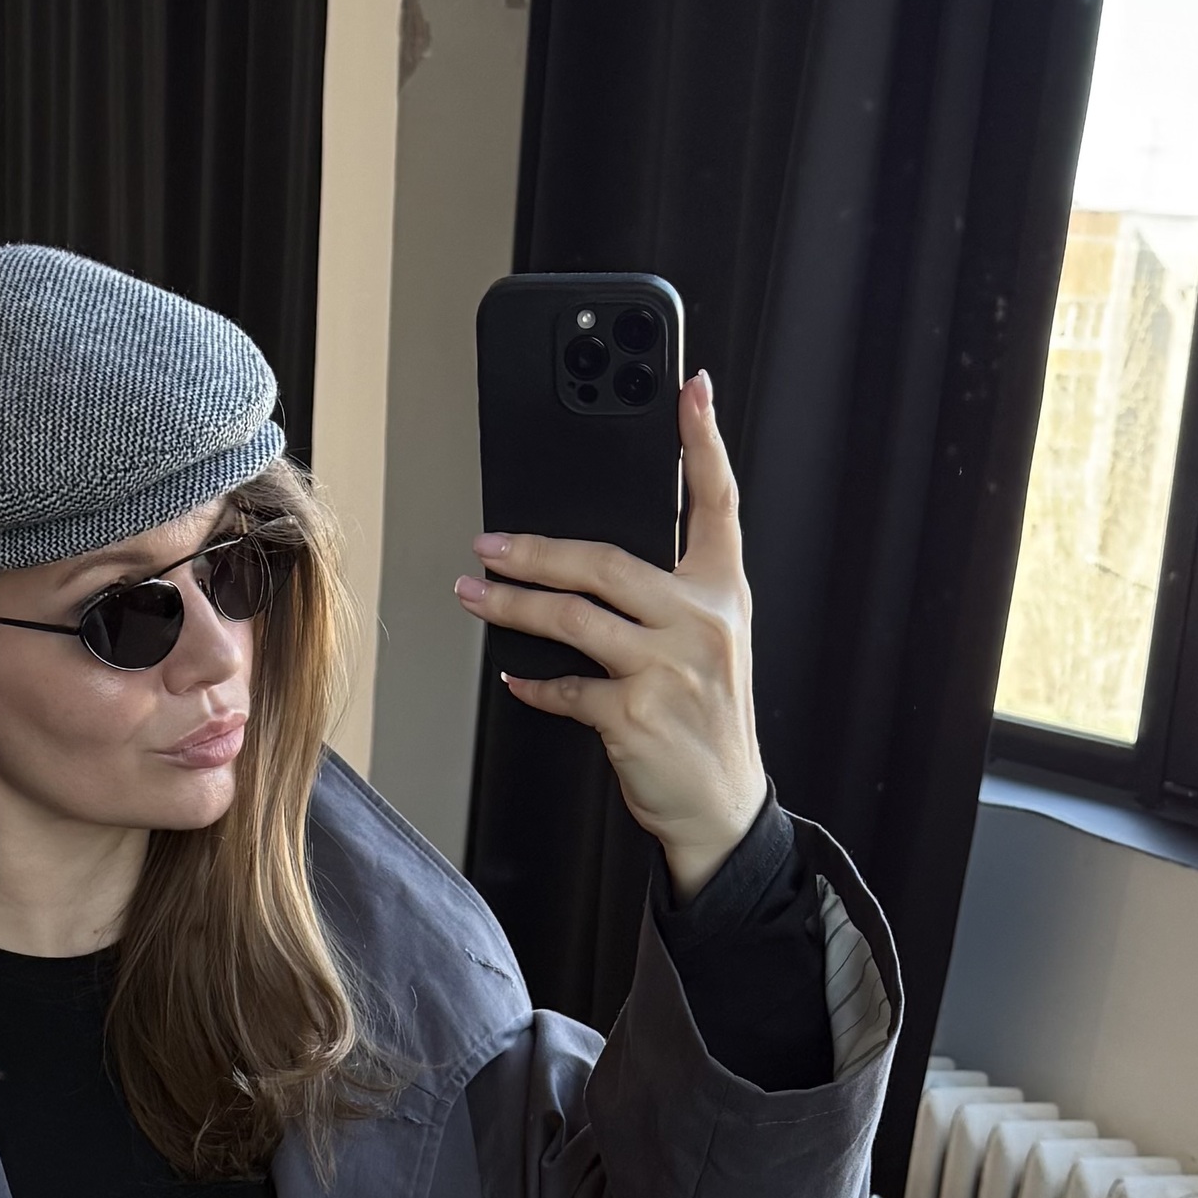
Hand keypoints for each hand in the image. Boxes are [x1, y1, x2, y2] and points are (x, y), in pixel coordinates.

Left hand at [456, 369, 765, 899]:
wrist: (722, 808)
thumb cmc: (706, 722)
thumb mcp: (710, 646)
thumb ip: (669, 597)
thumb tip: (588, 564)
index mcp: (722, 594)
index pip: (718, 503)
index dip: (704, 442)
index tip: (691, 388)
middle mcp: (700, 622)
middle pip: (607, 562)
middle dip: (538, 549)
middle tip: (491, 542)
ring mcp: (668, 668)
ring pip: (574, 617)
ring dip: (512, 605)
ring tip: (476, 593)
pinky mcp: (635, 714)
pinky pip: (566, 686)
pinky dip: (534, 683)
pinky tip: (515, 676)